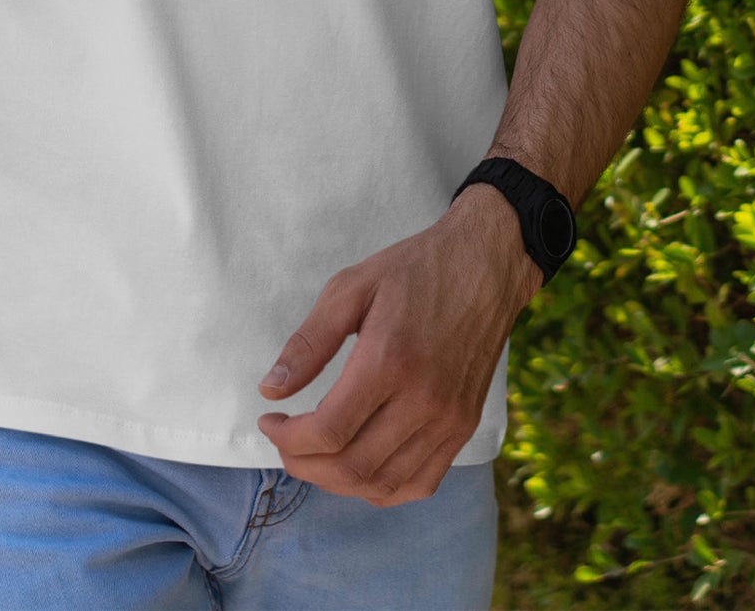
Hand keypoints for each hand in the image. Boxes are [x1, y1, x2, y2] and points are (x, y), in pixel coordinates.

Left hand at [255, 185, 542, 505]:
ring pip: (383, 484)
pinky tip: (358, 467)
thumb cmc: (413, 270)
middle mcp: (423, 400)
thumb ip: (308, 343)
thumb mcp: (351, 287)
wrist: (485, 266)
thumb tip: (270, 391)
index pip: (329, 430)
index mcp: (389, 360)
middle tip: (284, 442)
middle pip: (352, 466)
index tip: (269, 421)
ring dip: (337, 482)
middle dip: (304, 464)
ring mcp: (449, 420)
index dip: (288, 438)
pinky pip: (420, 483)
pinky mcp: (464, 427)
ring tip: (313, 456)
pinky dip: (381, 489)